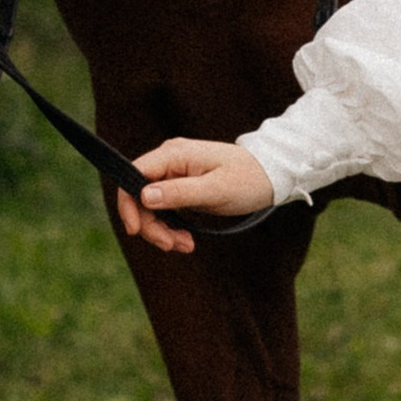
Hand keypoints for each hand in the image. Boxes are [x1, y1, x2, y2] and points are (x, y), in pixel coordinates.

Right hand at [114, 137, 275, 254]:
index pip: (134, 175)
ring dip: (161, 229)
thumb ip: (179, 192)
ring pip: (150, 205)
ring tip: (185, 245)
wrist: (271, 176)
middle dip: (150, 224)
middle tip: (170, 246)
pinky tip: (186, 239)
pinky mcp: (181, 186)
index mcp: (174, 154)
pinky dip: (170, 226)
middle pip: (139, 194)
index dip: (128, 204)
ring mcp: (174, 173)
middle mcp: (169, 160)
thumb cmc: (248, 179)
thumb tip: (143, 196)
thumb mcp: (215, 190)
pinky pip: (164, 208)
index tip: (136, 231)